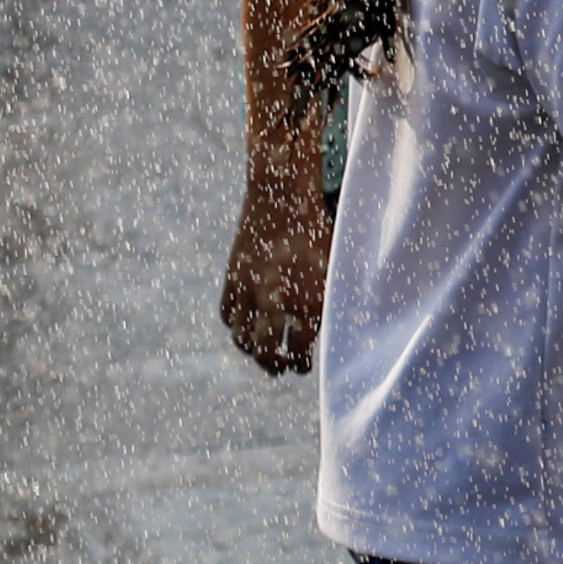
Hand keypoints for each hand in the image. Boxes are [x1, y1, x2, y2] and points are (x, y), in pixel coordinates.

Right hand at [216, 166, 331, 374]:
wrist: (283, 195)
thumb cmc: (318, 229)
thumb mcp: (334, 266)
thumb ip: (330, 300)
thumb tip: (334, 329)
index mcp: (309, 303)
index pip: (301, 352)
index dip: (302, 363)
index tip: (302, 365)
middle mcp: (277, 303)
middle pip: (268, 354)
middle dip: (274, 365)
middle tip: (280, 368)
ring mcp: (250, 292)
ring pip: (243, 338)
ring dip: (252, 350)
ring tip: (261, 352)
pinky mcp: (232, 279)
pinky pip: (228, 316)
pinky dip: (235, 326)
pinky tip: (245, 327)